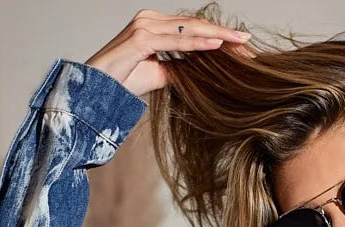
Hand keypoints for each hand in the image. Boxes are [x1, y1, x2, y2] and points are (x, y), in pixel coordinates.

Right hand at [85, 9, 253, 97]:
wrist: (97, 89)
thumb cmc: (124, 82)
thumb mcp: (159, 74)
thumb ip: (179, 68)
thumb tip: (199, 73)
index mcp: (155, 24)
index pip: (192, 27)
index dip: (216, 35)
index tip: (240, 46)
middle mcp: (150, 19)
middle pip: (194, 24)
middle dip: (222, 34)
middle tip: (247, 41)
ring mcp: (145, 26)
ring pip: (188, 30)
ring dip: (216, 37)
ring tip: (238, 42)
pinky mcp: (140, 39)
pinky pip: (175, 42)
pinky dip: (196, 44)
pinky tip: (215, 46)